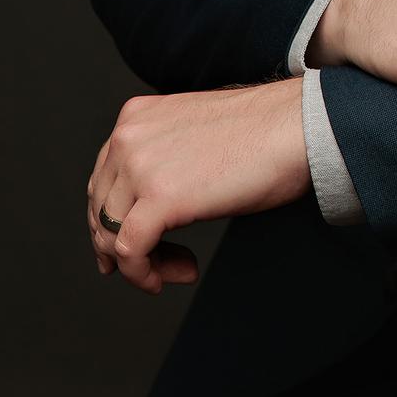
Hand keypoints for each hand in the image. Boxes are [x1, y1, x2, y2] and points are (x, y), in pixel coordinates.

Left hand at [87, 79, 310, 295]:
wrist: (296, 126)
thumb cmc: (263, 134)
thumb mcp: (193, 137)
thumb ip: (163, 160)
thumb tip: (147, 212)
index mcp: (135, 118)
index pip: (102, 180)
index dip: (111, 221)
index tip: (131, 249)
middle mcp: (129, 137)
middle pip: (100, 210)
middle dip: (122, 247)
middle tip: (154, 268)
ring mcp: (140, 166)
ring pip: (110, 235)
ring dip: (141, 263)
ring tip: (178, 269)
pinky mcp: (159, 198)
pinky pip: (130, 252)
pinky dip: (142, 275)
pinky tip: (169, 278)